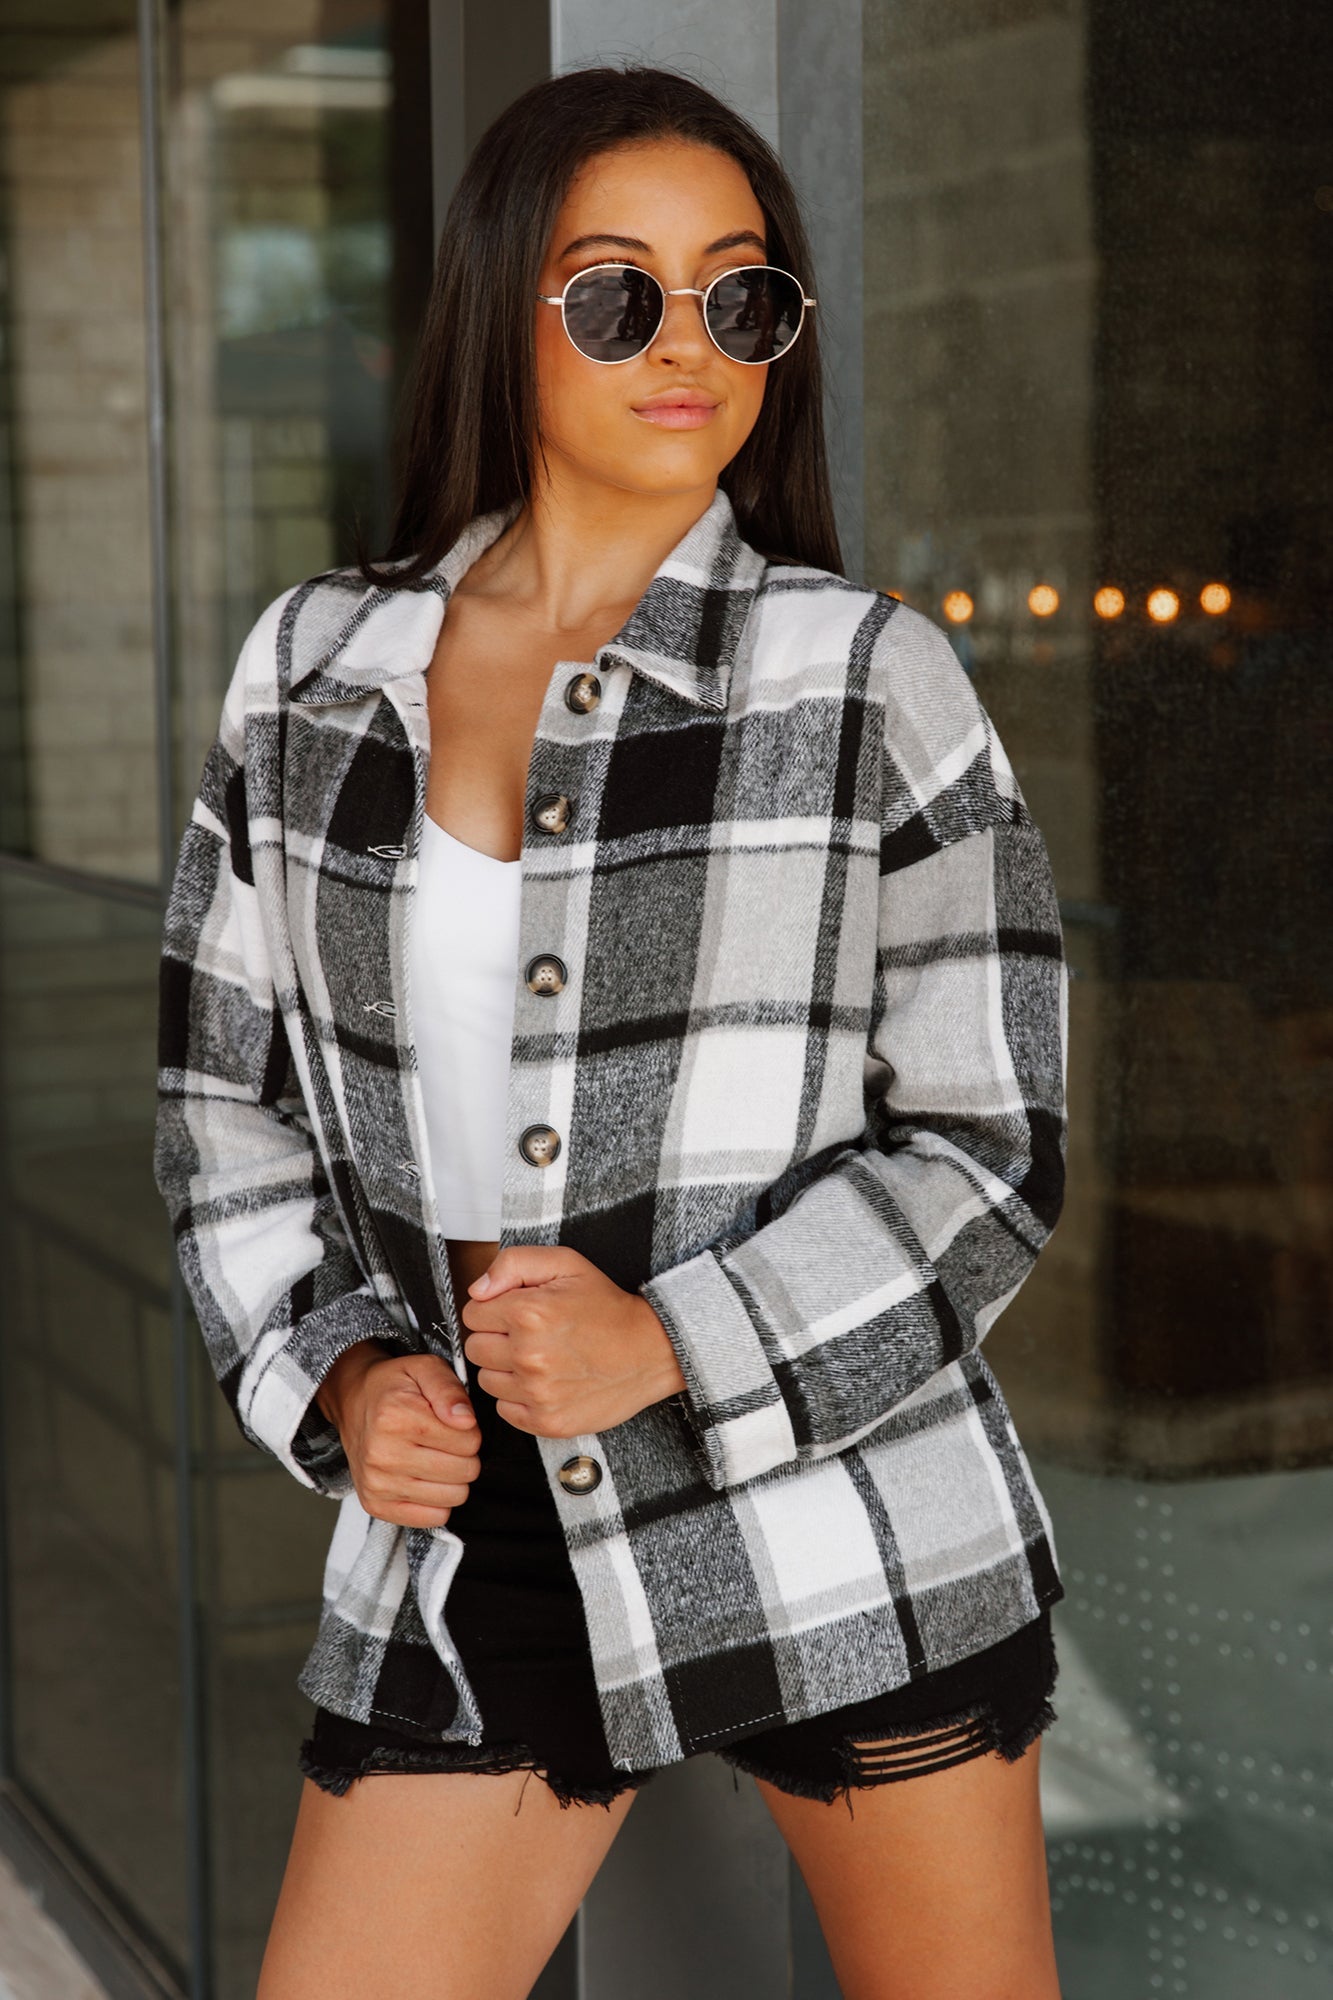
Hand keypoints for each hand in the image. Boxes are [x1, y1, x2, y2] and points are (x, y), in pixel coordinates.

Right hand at [317, 1342, 482, 1528]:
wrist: (353, 1401)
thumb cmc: (395, 1386)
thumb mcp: (426, 1368)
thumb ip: (450, 1390)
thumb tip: (466, 1421)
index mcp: (396, 1418)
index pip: (470, 1441)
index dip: (470, 1430)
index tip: (451, 1422)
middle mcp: (382, 1454)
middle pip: (464, 1472)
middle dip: (464, 1455)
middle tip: (444, 1441)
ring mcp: (376, 1483)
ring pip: (453, 1497)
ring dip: (452, 1478)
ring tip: (434, 1457)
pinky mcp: (375, 1504)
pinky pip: (432, 1518)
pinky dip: (437, 1500)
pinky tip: (424, 1478)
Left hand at [460, 1246, 687, 1437]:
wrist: (650, 1351)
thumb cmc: (607, 1307)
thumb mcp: (566, 1264)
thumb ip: (513, 1263)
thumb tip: (477, 1290)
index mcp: (528, 1312)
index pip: (472, 1313)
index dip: (493, 1309)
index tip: (517, 1311)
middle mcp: (528, 1355)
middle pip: (475, 1348)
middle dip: (496, 1338)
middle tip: (530, 1334)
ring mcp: (537, 1393)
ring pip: (487, 1380)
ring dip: (506, 1370)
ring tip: (541, 1358)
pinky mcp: (546, 1421)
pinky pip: (504, 1410)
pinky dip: (519, 1398)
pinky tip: (545, 1382)